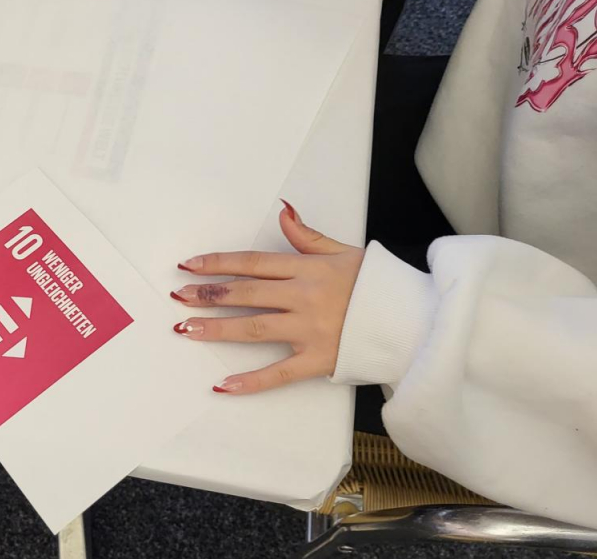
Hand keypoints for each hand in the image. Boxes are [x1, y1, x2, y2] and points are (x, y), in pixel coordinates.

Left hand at [171, 201, 363, 394]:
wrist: (416, 319)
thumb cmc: (379, 284)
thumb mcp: (344, 252)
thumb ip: (307, 237)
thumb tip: (282, 212)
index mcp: (308, 269)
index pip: (252, 263)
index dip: (218, 264)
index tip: (189, 266)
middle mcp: (304, 298)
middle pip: (246, 293)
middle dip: (208, 294)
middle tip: (180, 295)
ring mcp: (309, 330)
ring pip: (253, 328)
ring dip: (216, 328)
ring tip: (185, 328)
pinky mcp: (318, 360)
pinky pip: (279, 373)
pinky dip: (250, 381)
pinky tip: (222, 385)